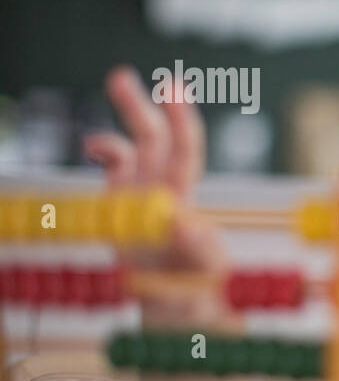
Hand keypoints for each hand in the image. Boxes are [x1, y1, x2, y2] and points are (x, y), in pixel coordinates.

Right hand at [82, 65, 235, 327]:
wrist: (180, 305)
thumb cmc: (199, 290)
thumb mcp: (203, 274)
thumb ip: (198, 250)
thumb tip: (186, 223)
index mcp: (184, 201)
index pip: (184, 153)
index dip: (181, 123)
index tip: (174, 92)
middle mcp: (164, 189)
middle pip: (157, 138)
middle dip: (146, 106)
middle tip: (126, 75)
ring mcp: (143, 192)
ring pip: (138, 142)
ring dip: (131, 111)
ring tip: (119, 77)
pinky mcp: (123, 200)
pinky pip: (116, 164)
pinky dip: (104, 147)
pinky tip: (93, 145)